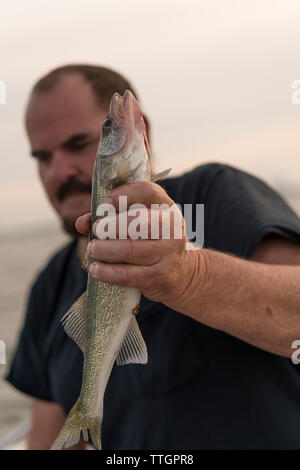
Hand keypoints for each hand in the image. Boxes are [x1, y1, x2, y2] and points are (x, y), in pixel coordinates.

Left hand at [75, 182, 202, 311]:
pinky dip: (107, 272)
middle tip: (96, 231)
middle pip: (137, 221)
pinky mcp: (161, 276)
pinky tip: (96, 269)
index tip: (105, 204)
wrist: (183, 274)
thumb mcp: (141, 225)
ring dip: (104, 250)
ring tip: (92, 250)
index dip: (123, 195)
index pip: (148, 192)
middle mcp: (172, 228)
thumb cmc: (152, 243)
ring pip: (129, 249)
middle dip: (109, 226)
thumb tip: (81, 223)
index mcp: (167, 208)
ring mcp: (168, 253)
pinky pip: (127, 274)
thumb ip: (110, 219)